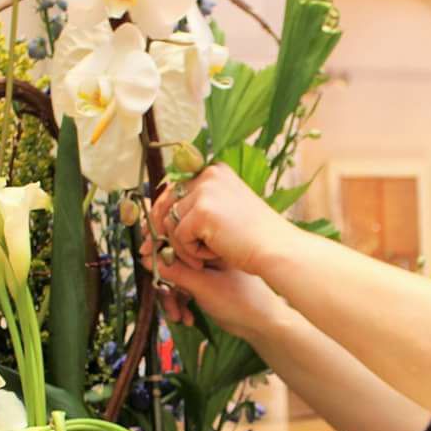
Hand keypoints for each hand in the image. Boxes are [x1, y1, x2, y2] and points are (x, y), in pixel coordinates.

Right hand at [142, 239, 289, 340]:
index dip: (159, 250)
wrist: (263, 325)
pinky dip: (181, 304)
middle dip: (165, 282)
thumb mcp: (204, 286)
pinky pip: (183, 289)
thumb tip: (147, 259)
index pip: (177, 238)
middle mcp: (208, 254)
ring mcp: (206, 269)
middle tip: (164, 295)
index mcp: (212, 244)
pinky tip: (187, 318)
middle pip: (172, 260)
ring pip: (176, 277)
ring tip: (178, 315)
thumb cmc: (243, 301)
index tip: (147, 262)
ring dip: (172, 298)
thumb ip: (175, 271)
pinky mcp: (205, 285)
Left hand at [149, 164, 295, 273]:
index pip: (174, 188)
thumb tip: (157, 215)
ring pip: (171, 223)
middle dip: (160, 231)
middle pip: (166, 203)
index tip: (155, 235)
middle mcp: (208, 175)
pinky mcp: (202, 211)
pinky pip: (179, 237)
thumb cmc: (255, 238)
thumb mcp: (225, 212)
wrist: (276, 250)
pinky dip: (191, 253)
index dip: (161, 213)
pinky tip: (212, 256)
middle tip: (154, 252)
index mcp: (215, 171)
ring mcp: (205, 191)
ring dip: (183, 247)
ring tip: (205, 259)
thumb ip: (198, 207)